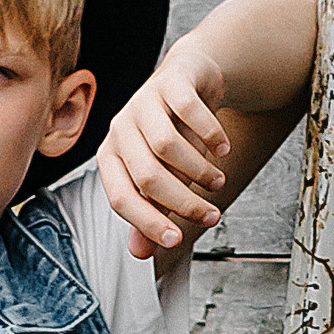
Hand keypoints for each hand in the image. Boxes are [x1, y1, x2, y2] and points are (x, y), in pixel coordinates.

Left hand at [97, 44, 228, 259]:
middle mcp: (120, 128)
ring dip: (199, 170)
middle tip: (212, 216)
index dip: (149, 223)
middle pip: (148, 176)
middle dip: (184, 202)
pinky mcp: (169, 81)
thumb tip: (140, 254)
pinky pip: (189, 110)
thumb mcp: (159, 174)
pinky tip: (223, 148)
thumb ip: (149, 212)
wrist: (188, 79)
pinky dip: (211, 134)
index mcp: (111, 156)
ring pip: (167, 146)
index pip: (121, 198)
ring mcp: (143, 102)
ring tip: (217, 182)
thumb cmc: (171, 133)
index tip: (177, 240)